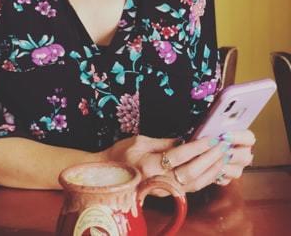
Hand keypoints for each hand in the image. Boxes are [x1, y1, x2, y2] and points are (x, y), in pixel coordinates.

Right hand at [100, 130, 254, 195]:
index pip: (179, 156)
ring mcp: (164, 191)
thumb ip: (162, 142)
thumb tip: (184, 139)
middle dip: (210, 159)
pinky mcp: (168, 195)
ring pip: (195, 184)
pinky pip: (191, 189)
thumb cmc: (120, 156)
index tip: (210, 137)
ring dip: (212, 170)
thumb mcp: (138, 141)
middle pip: (191, 172)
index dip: (197, 147)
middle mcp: (158, 181)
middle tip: (222, 146)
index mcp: (149, 165)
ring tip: (223, 156)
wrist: (108, 178)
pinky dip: (206, 179)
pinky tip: (215, 169)